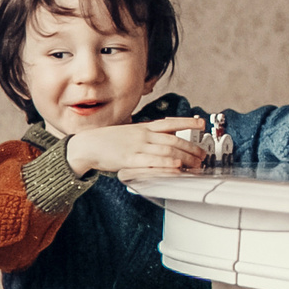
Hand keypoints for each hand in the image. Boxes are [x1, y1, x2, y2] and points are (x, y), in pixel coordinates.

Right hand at [64, 118, 205, 176]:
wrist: (86, 145)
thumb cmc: (106, 141)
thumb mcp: (128, 132)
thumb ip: (144, 134)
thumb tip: (160, 136)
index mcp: (143, 127)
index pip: (170, 122)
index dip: (188, 122)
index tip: (202, 123)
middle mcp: (143, 135)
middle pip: (174, 139)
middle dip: (191, 148)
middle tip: (202, 155)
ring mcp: (137, 146)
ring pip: (167, 150)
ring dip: (185, 158)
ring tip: (195, 164)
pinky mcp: (130, 159)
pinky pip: (152, 161)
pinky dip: (166, 164)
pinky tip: (176, 167)